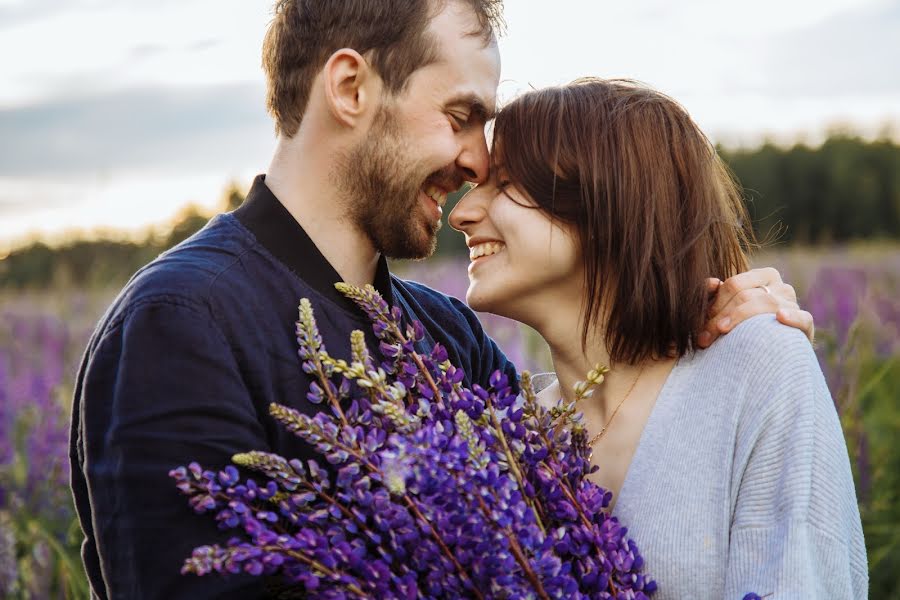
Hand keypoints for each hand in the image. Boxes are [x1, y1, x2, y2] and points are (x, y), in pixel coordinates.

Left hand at [697, 267, 814, 347]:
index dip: (714, 305)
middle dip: (721, 316)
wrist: (770, 352)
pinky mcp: (806, 324)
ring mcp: (794, 304)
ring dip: (740, 318)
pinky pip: (802, 318)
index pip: (734, 284)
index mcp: (763, 276)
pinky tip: (780, 317)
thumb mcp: (726, 310)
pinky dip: (792, 317)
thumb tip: (710, 283)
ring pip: (766, 304)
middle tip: (704, 338)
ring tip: (722, 331)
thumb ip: (714, 296)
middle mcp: (781, 286)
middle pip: (746, 295)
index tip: (700, 326)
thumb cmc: (741, 328)